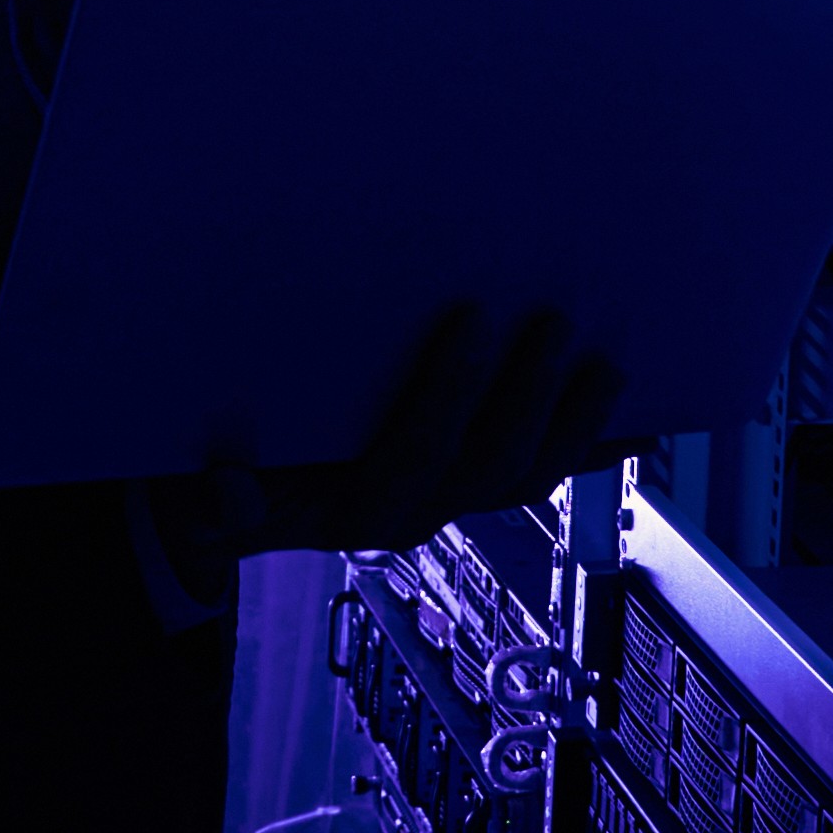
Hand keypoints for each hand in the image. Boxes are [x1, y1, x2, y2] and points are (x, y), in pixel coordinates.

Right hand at [210, 302, 627, 563]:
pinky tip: (643, 423)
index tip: (472, 320)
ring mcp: (444, 499)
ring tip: (610, 371)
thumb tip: (225, 491)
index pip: (413, 458)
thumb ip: (206, 497)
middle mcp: (407, 512)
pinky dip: (595, 447)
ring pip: (527, 477)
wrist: (221, 510)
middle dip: (529, 397)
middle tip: (553, 321)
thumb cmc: (210, 478)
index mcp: (347, 508)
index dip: (451, 396)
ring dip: (576, 426)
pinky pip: (542, 471)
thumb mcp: (189, 489)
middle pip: (489, 470)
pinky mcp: (469, 481)